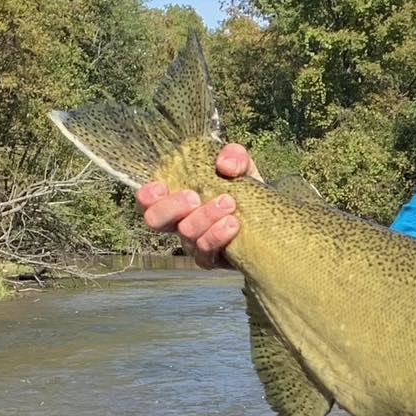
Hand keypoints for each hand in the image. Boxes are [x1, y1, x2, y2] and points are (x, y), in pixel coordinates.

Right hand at [135, 143, 259, 268]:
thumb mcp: (242, 166)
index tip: (162, 186)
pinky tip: (234, 224)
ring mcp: (193, 243)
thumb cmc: (244, 188)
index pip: (147, 200)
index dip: (147, 195)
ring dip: (204, 217)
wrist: (268, 217)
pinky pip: (206, 253)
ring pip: (186, 235)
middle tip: (195, 196)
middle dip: (172, 207)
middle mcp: (179, 221)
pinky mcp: (212, 259)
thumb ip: (234, 156)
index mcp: (176, 197)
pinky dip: (218, 236)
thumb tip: (225, 165)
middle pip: (155, 221)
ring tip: (228, 203)